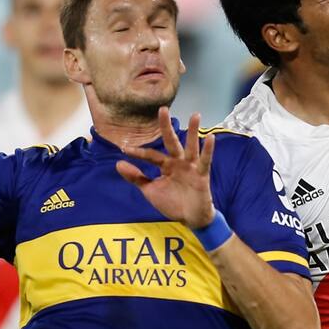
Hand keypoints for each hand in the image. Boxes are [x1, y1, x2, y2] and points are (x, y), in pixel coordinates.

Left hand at [116, 108, 215, 229]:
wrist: (190, 219)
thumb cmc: (172, 203)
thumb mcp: (150, 191)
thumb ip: (136, 177)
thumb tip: (118, 163)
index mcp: (165, 165)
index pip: (151, 155)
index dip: (138, 153)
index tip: (124, 149)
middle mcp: (178, 162)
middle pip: (171, 141)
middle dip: (166, 127)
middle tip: (162, 109)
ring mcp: (191, 167)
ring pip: (191, 146)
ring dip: (193, 131)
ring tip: (195, 115)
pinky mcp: (202, 175)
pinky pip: (205, 161)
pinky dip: (208, 150)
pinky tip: (210, 138)